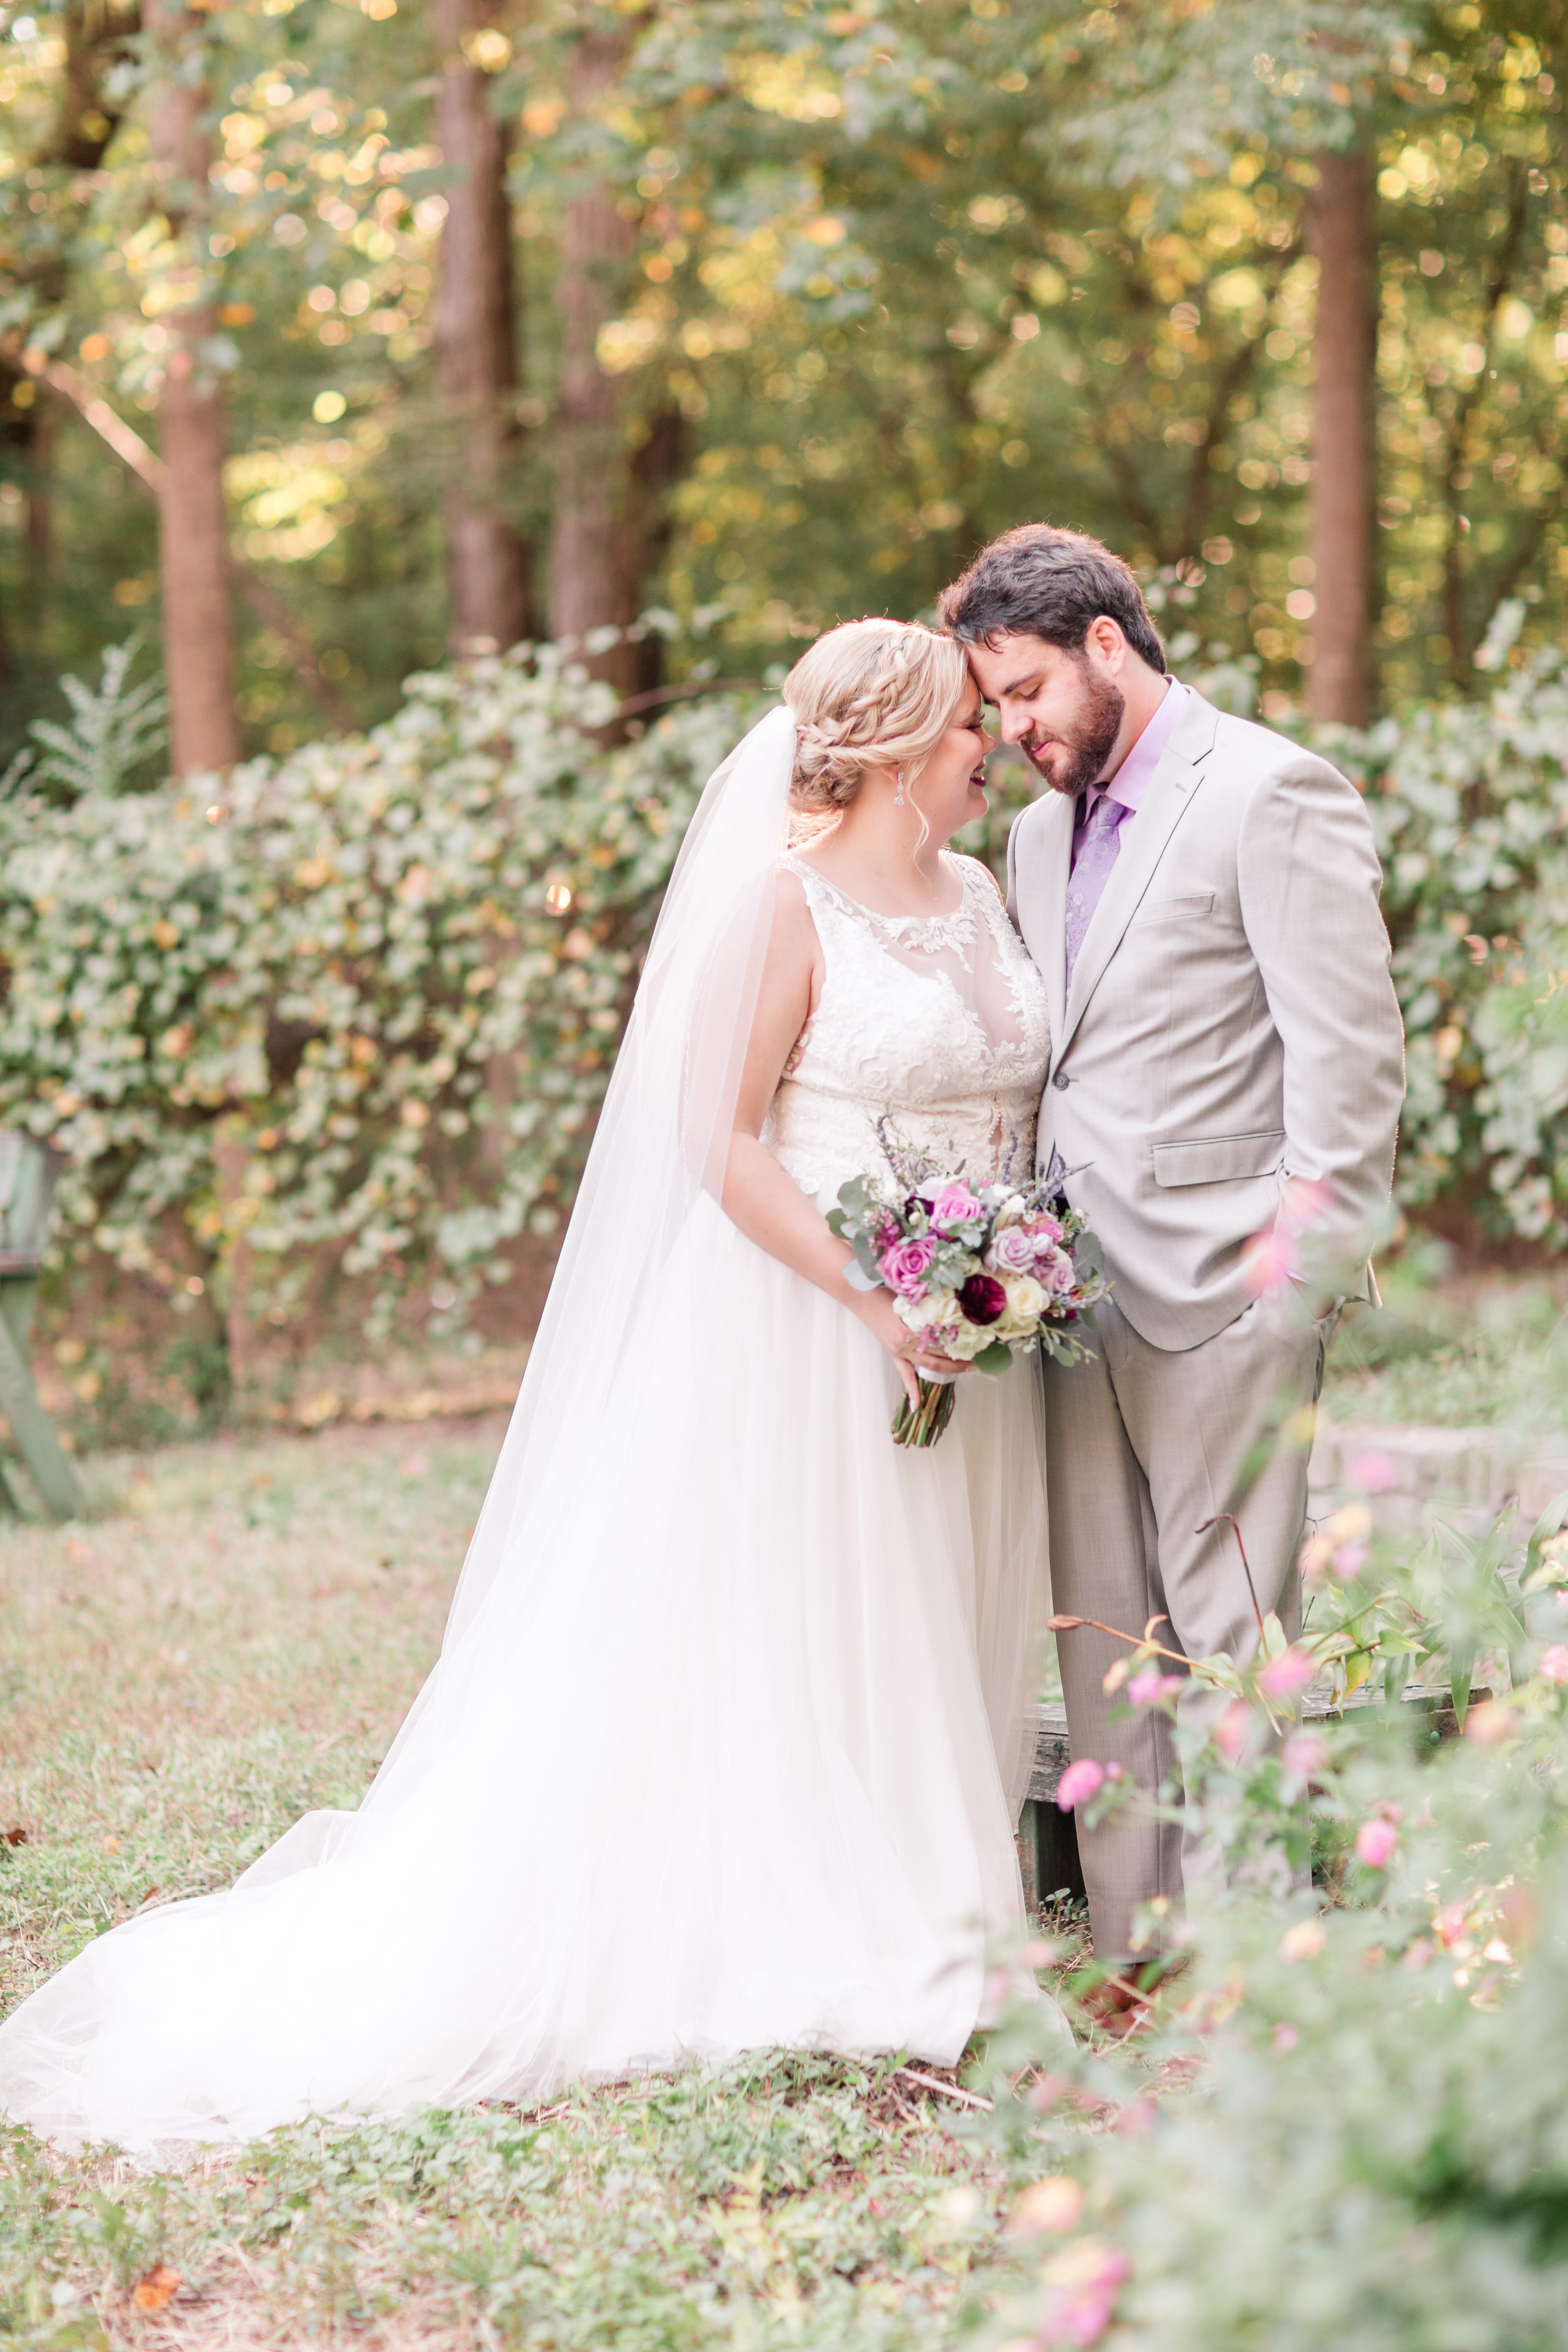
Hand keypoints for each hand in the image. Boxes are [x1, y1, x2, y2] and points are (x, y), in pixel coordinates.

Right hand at [852, 1287, 971, 1406]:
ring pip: (928, 1365)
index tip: (978, 1347)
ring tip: (964, 1372)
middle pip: (939, 1357)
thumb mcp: (913, 1298)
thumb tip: (954, 1311)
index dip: (962, 1347)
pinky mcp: (892, 1351)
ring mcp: (899, 1348)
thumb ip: (930, 1308)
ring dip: (947, 1370)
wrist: (862, 1296)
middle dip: (960, 1362)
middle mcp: (908, 1341)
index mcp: (915, 1326)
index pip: (944, 1342)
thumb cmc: (887, 1291)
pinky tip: (917, 1405)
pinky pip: (904, 1373)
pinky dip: (911, 1389)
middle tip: (977, 1363)